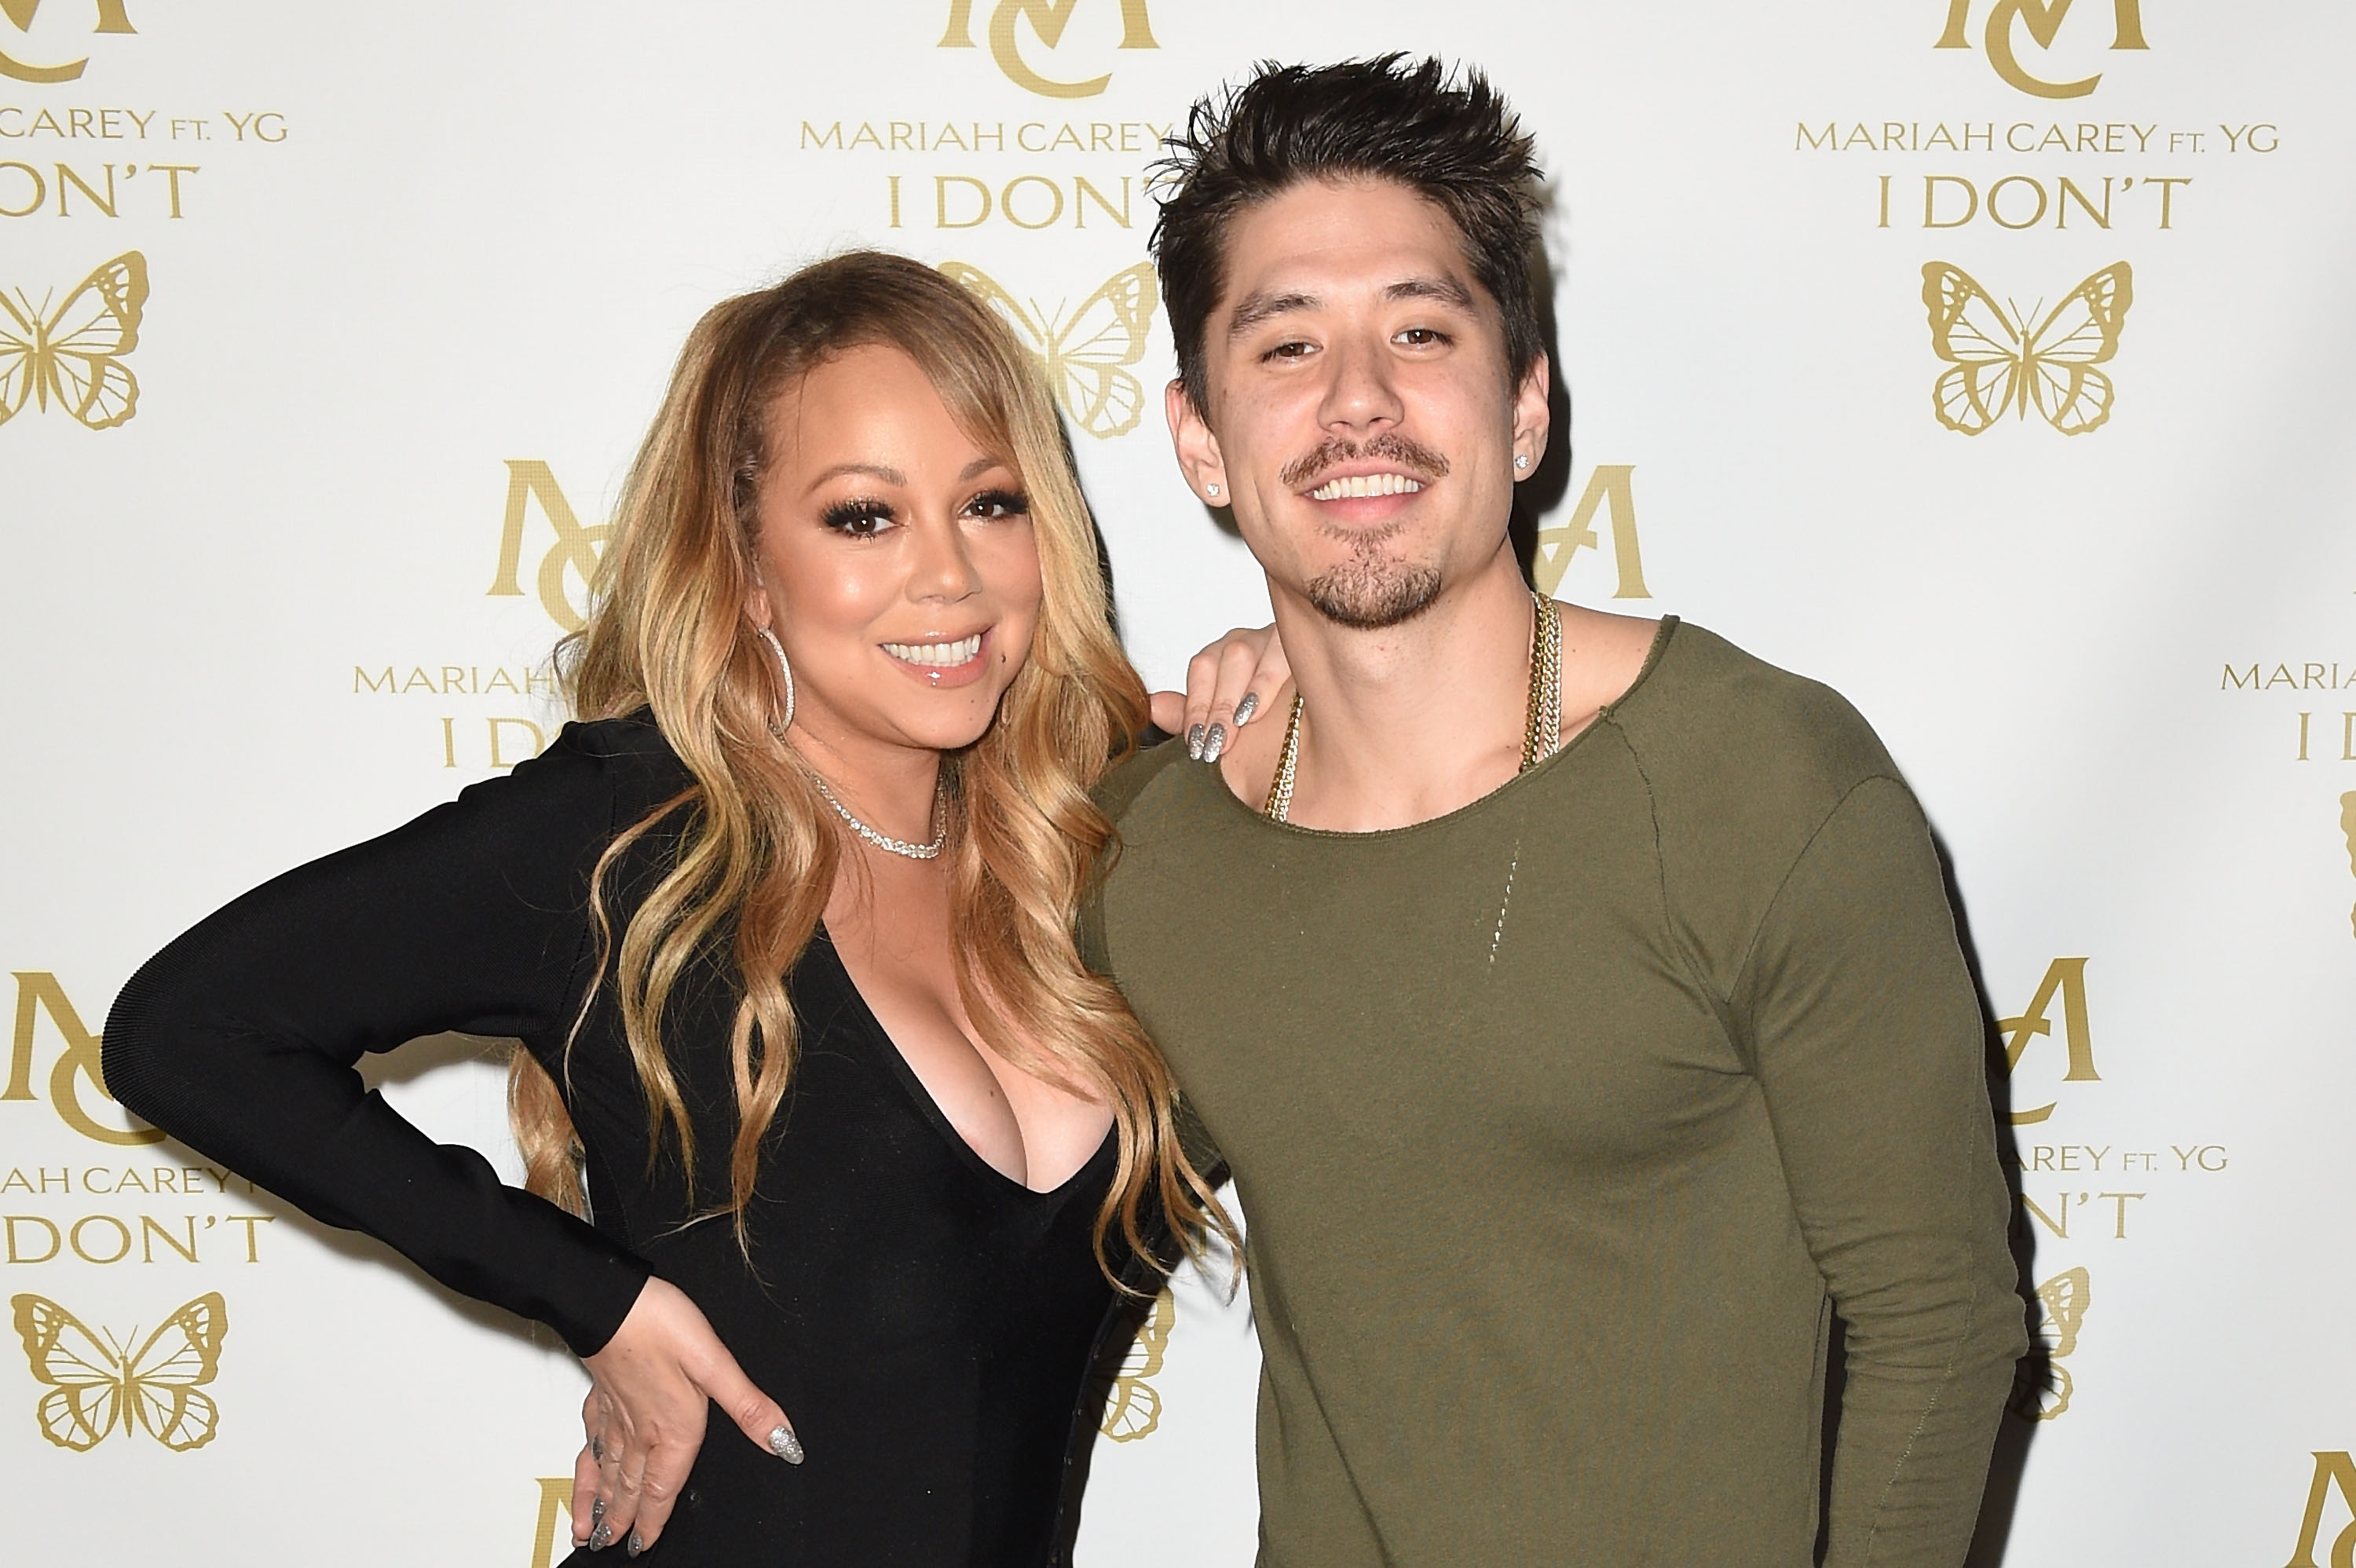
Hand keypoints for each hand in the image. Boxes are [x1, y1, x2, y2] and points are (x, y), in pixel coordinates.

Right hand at [570, 1277, 799, 1554]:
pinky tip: (585, 1472)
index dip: (654, 1519)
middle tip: (612, 1548)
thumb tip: (784, 1442)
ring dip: (598, 1503)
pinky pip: (590, 1445)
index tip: (643, 1545)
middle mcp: (640, 1430)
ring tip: (588, 1531)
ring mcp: (616, 1415)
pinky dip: (585, 1468)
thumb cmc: (659, 1325)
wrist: (611, 1301)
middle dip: (622, 1521)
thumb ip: (749, 1407)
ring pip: (606, 1471)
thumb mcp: (716, 1364)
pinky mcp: (601, 1396)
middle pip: (629, 1487)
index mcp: (671, 1429)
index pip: (662, 1488)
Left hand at [1147, 623, 1289, 762]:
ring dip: (1242, 692)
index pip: (1202, 670)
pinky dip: (1269, 682)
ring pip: (1248, 653)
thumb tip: (1151, 707)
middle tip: (1217, 742)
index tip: (1196, 743)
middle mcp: (1247, 642)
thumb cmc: (1267, 718)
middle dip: (1219, 705)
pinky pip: (1284, 654)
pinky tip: (1263, 706)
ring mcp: (1275, 639)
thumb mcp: (1224, 719)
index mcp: (1223, 655)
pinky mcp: (1303, 644)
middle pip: (1225, 660)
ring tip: (1240, 724)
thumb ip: (1189, 714)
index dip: (1196, 707)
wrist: (1314, 714)